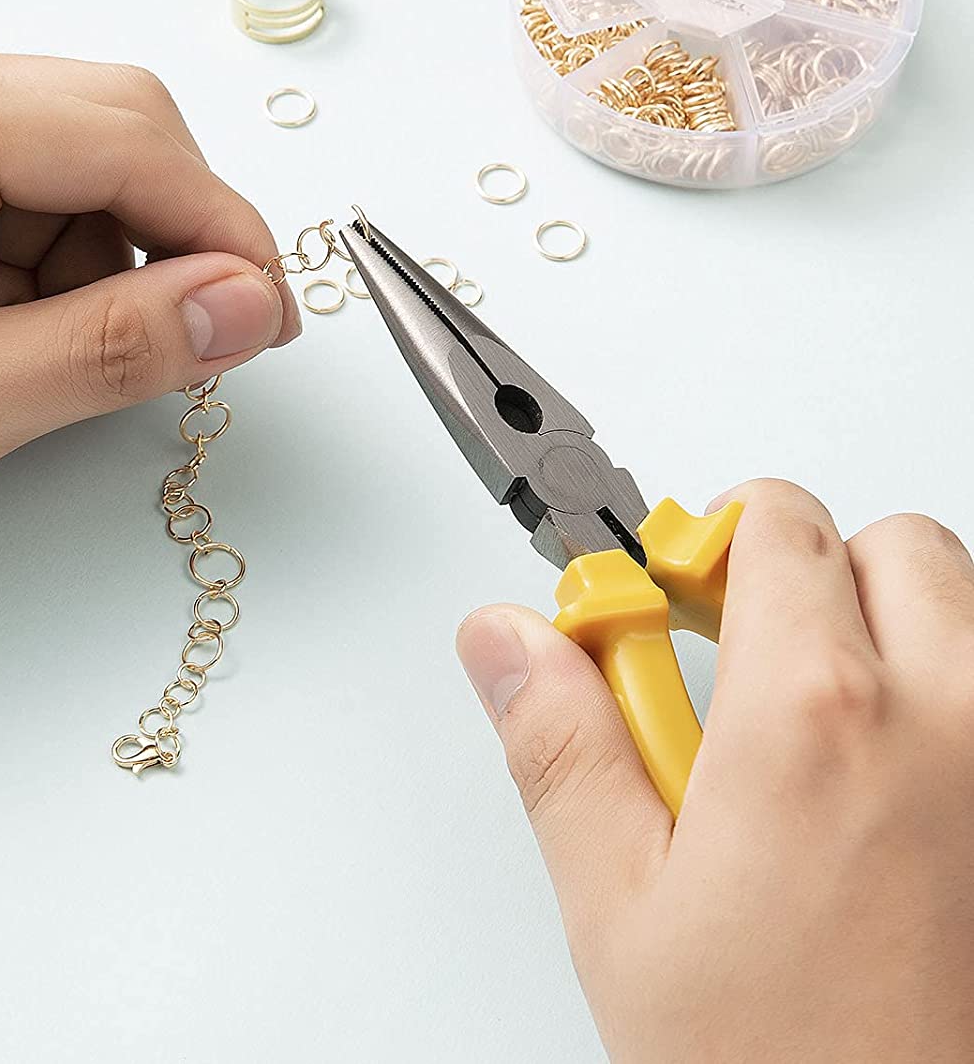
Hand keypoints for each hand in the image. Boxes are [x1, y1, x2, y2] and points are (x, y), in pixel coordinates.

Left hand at [0, 39, 298, 642]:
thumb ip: (123, 346)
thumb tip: (248, 307)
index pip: (132, 134)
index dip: (223, 231)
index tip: (267, 321)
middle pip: (101, 136)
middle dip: (161, 245)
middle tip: (192, 349)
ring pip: (54, 177)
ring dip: (91, 272)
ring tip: (39, 373)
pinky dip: (30, 281)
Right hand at [457, 480, 973, 1061]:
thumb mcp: (624, 911)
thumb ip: (561, 745)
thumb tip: (507, 641)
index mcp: (815, 718)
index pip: (775, 523)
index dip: (707, 543)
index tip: (671, 598)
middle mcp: (944, 721)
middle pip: (889, 547)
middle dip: (810, 573)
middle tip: (744, 654)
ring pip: (967, 614)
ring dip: (896, 631)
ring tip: (821, 723)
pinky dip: (952, 699)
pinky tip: (895, 781)